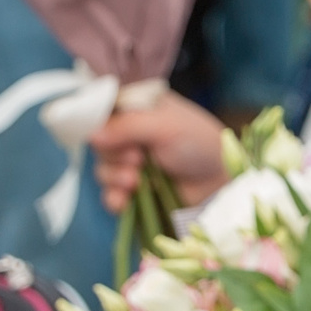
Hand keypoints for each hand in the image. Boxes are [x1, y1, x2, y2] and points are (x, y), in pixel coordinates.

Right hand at [91, 91, 230, 213]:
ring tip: (136, 180)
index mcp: (137, 108)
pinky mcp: (134, 189)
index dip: (101, 124)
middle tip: (138, 159)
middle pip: (99, 143)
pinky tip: (124, 201)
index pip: (101, 110)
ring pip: (102, 169)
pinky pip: (109, 194)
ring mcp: (132, 162)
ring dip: (114, 177)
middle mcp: (131, 133)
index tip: (110, 135)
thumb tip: (91, 135)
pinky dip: (114, 198)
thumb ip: (127, 126)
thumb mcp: (164, 127)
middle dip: (114, 155)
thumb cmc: (198, 144)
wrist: (219, 182)